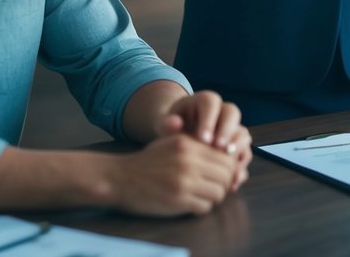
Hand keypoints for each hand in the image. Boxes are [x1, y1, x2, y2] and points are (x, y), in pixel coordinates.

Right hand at [107, 134, 238, 216]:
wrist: (120, 178)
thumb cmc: (148, 161)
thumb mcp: (172, 142)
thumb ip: (197, 145)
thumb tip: (225, 154)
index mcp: (189, 143)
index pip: (226, 156)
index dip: (228, 167)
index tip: (221, 173)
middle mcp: (189, 160)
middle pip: (226, 175)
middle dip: (224, 183)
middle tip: (213, 186)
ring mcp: (184, 181)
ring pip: (219, 192)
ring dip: (213, 196)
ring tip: (202, 195)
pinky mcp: (178, 200)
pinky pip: (205, 207)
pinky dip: (201, 207)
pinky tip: (191, 203)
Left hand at [158, 91, 251, 189]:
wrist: (179, 138)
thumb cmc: (172, 128)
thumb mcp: (165, 124)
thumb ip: (166, 123)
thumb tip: (174, 123)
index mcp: (205, 101)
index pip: (211, 103)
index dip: (209, 120)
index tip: (201, 139)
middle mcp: (222, 111)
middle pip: (232, 113)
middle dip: (227, 131)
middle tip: (218, 148)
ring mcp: (232, 128)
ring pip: (242, 132)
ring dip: (238, 148)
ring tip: (228, 164)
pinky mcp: (237, 145)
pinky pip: (245, 153)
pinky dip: (240, 166)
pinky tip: (232, 180)